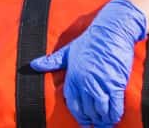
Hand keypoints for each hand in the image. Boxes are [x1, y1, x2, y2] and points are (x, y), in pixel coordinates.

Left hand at [30, 0, 147, 127]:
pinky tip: (114, 118)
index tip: (83, 122)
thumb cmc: (90, 39)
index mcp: (72, 76)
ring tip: (105, 124)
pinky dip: (114, 114)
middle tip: (95, 124)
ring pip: (100, 110)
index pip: (72, 103)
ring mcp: (101, 83)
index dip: (78, 115)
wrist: (112, 29)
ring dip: (103, 119)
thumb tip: (33, 65)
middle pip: (87, 110)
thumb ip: (52, 61)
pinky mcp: (115, 83)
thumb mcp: (69, 50)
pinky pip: (114, 104)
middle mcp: (85, 82)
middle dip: (91, 119)